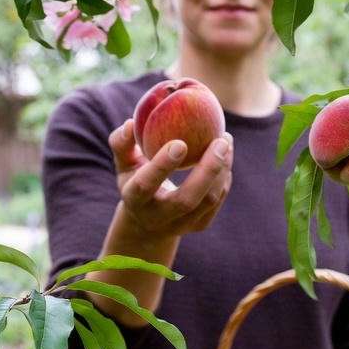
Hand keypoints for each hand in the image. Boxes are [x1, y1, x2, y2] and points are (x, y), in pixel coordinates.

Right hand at [108, 118, 232, 237]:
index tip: (180, 143)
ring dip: (222, 169)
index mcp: (135, 200)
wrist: (147, 222)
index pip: (145, 186)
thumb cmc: (134, 180)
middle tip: (221, 140)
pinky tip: (226, 155)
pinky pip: (217, 200)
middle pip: (186, 200)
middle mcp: (157, 218)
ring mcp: (180, 225)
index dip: (162, 166)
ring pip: (208, 200)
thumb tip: (131, 123)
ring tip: (226, 140)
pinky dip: (224, 176)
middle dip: (207, 170)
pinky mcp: (199, 225)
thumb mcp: (123, 164)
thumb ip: (122, 143)